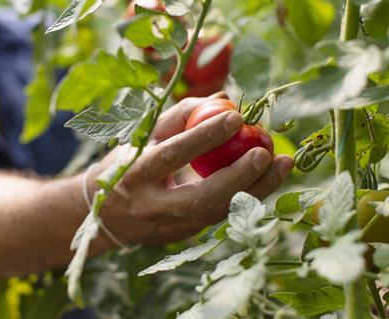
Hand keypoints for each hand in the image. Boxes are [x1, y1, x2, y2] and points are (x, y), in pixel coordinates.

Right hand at [94, 92, 293, 246]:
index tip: (237, 117)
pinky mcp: (185, 236)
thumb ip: (181, 116)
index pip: (174, 155)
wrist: (106, 217)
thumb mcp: (144, 137)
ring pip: (220, 213)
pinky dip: (247, 196)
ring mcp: (170, 227)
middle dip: (240, 175)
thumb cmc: (127, 166)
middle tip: (266, 152)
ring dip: (256, 190)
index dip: (205, 136)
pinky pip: (222, 216)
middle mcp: (153, 205)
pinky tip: (268, 178)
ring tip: (282, 164)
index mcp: (137, 173)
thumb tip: (222, 97)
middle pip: (203, 197)